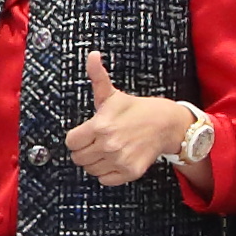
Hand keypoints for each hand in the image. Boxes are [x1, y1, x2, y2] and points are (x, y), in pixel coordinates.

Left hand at [63, 49, 199, 189]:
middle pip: (78, 158)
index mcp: (100, 126)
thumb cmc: (135, 109)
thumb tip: (92, 55)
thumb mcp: (112, 94)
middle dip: (84, 150)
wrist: (165, 124)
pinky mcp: (130, 172)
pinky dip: (107, 173)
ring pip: (90, 170)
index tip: (85, 134)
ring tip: (105, 150)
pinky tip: (114, 160)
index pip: (71, 142)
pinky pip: (105, 180)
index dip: (76, 138)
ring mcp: (119, 160)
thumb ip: (97, 76)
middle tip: (95, 142)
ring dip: (95, 162)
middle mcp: (108, 145)